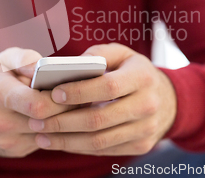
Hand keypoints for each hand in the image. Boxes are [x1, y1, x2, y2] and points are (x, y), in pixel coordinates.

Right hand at [0, 47, 71, 157]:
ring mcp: (7, 141)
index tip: (70, 88)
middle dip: (67, 109)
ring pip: (49, 135)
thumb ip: (24, 59)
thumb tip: (42, 67)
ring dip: (65, 121)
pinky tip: (60, 117)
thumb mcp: (4, 60)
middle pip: (47, 121)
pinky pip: (44, 142)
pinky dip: (55, 130)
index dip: (59, 98)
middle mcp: (1, 122)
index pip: (37, 105)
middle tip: (82, 96)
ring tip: (75, 105)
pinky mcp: (15, 152)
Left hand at [27, 43, 176, 155]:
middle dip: (63, 121)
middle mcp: (147, 105)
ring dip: (66, 140)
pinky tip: (59, 141)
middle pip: (99, 119)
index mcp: (142, 77)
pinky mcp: (141, 146)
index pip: (108, 87)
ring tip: (41, 135)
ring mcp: (145, 129)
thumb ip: (98, 54)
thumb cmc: (134, 71)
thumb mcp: (122, 54)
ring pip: (99, 141)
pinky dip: (78, 147)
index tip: (54, 93)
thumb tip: (70, 64)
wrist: (167, 99)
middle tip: (37, 120)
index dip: (79, 92)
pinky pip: (104, 150)